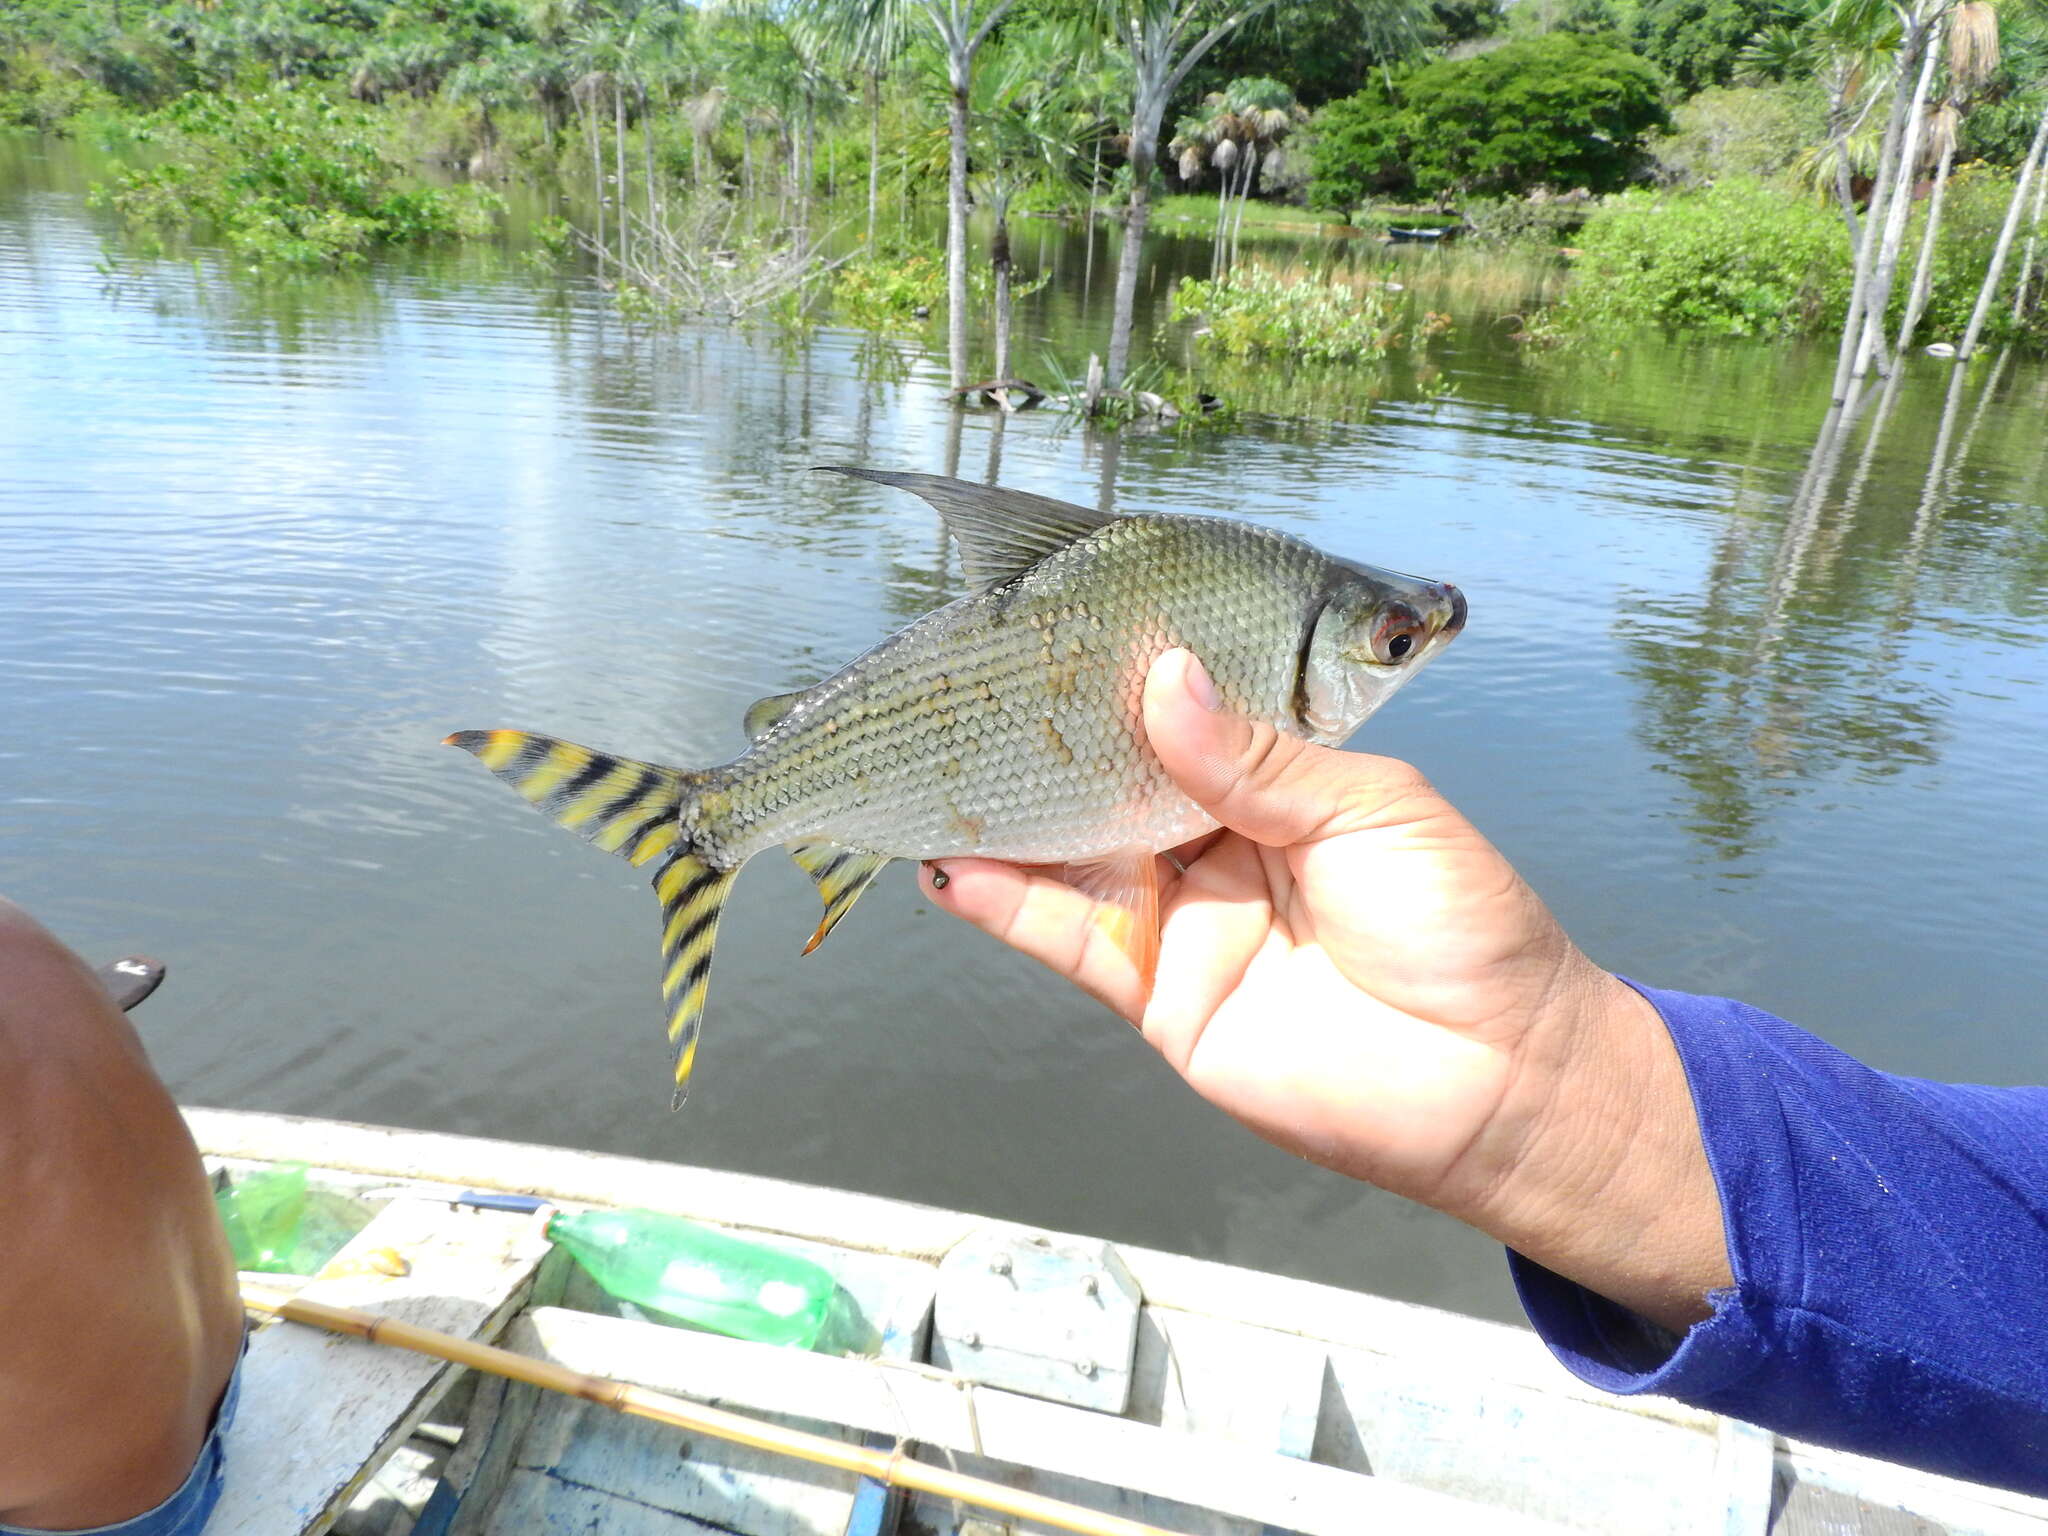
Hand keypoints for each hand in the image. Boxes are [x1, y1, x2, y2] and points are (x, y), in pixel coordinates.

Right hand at [922, 649, 1729, 1328]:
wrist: (1497, 1083)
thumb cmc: (1465, 930)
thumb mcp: (1368, 812)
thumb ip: (1255, 759)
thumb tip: (1163, 681)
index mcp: (1277, 788)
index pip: (1179, 723)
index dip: (1122, 686)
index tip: (1057, 637)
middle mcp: (1217, 847)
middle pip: (1112, 785)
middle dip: (1048, 745)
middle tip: (974, 694)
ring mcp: (1182, 921)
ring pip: (1076, 858)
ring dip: (1007, 820)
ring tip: (935, 770)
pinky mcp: (1158, 994)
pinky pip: (1071, 942)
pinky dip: (1008, 905)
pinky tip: (954, 866)